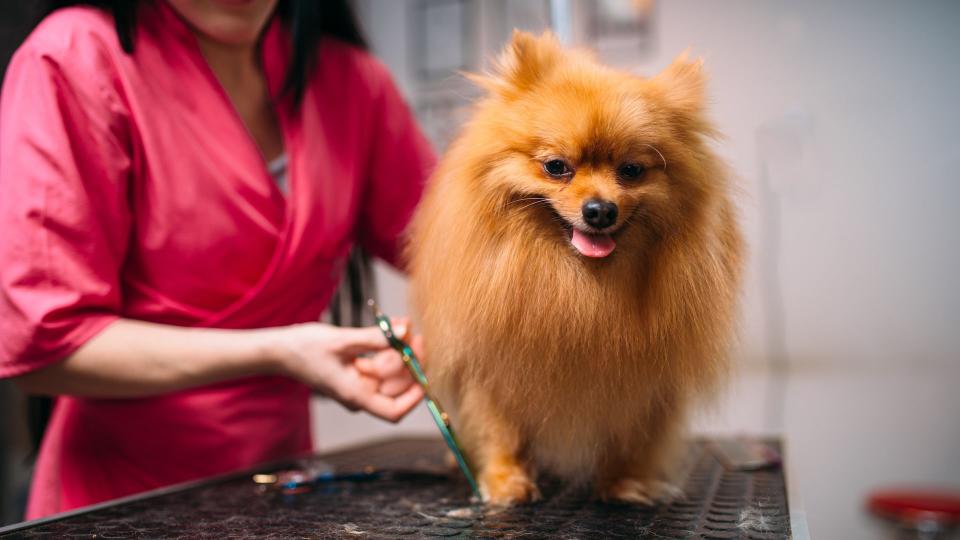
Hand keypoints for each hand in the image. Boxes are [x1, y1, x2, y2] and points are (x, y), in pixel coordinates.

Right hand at [271, 321, 423, 421]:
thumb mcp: (342, 340)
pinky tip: (394, 328)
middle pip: (396, 388)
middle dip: (409, 363)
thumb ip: (375, 338)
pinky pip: (379, 363)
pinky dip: (388, 348)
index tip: (424, 372)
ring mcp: (358, 383)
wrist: (279, 349)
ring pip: (390, 373)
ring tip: (405, 326)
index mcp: (355, 395)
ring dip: (400, 351)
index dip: (414, 396)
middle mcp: (359, 394)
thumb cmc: (304, 349)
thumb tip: (404, 333)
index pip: (394, 411)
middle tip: (415, 336)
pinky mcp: (357, 371)